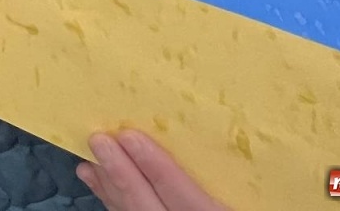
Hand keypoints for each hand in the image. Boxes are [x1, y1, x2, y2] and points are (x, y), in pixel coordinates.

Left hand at [77, 132, 231, 210]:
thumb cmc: (250, 206)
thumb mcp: (246, 203)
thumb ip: (229, 185)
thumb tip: (219, 147)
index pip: (181, 196)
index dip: (155, 166)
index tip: (131, 136)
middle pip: (147, 206)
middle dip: (121, 173)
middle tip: (98, 139)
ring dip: (109, 190)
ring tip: (88, 164)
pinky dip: (113, 206)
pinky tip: (101, 190)